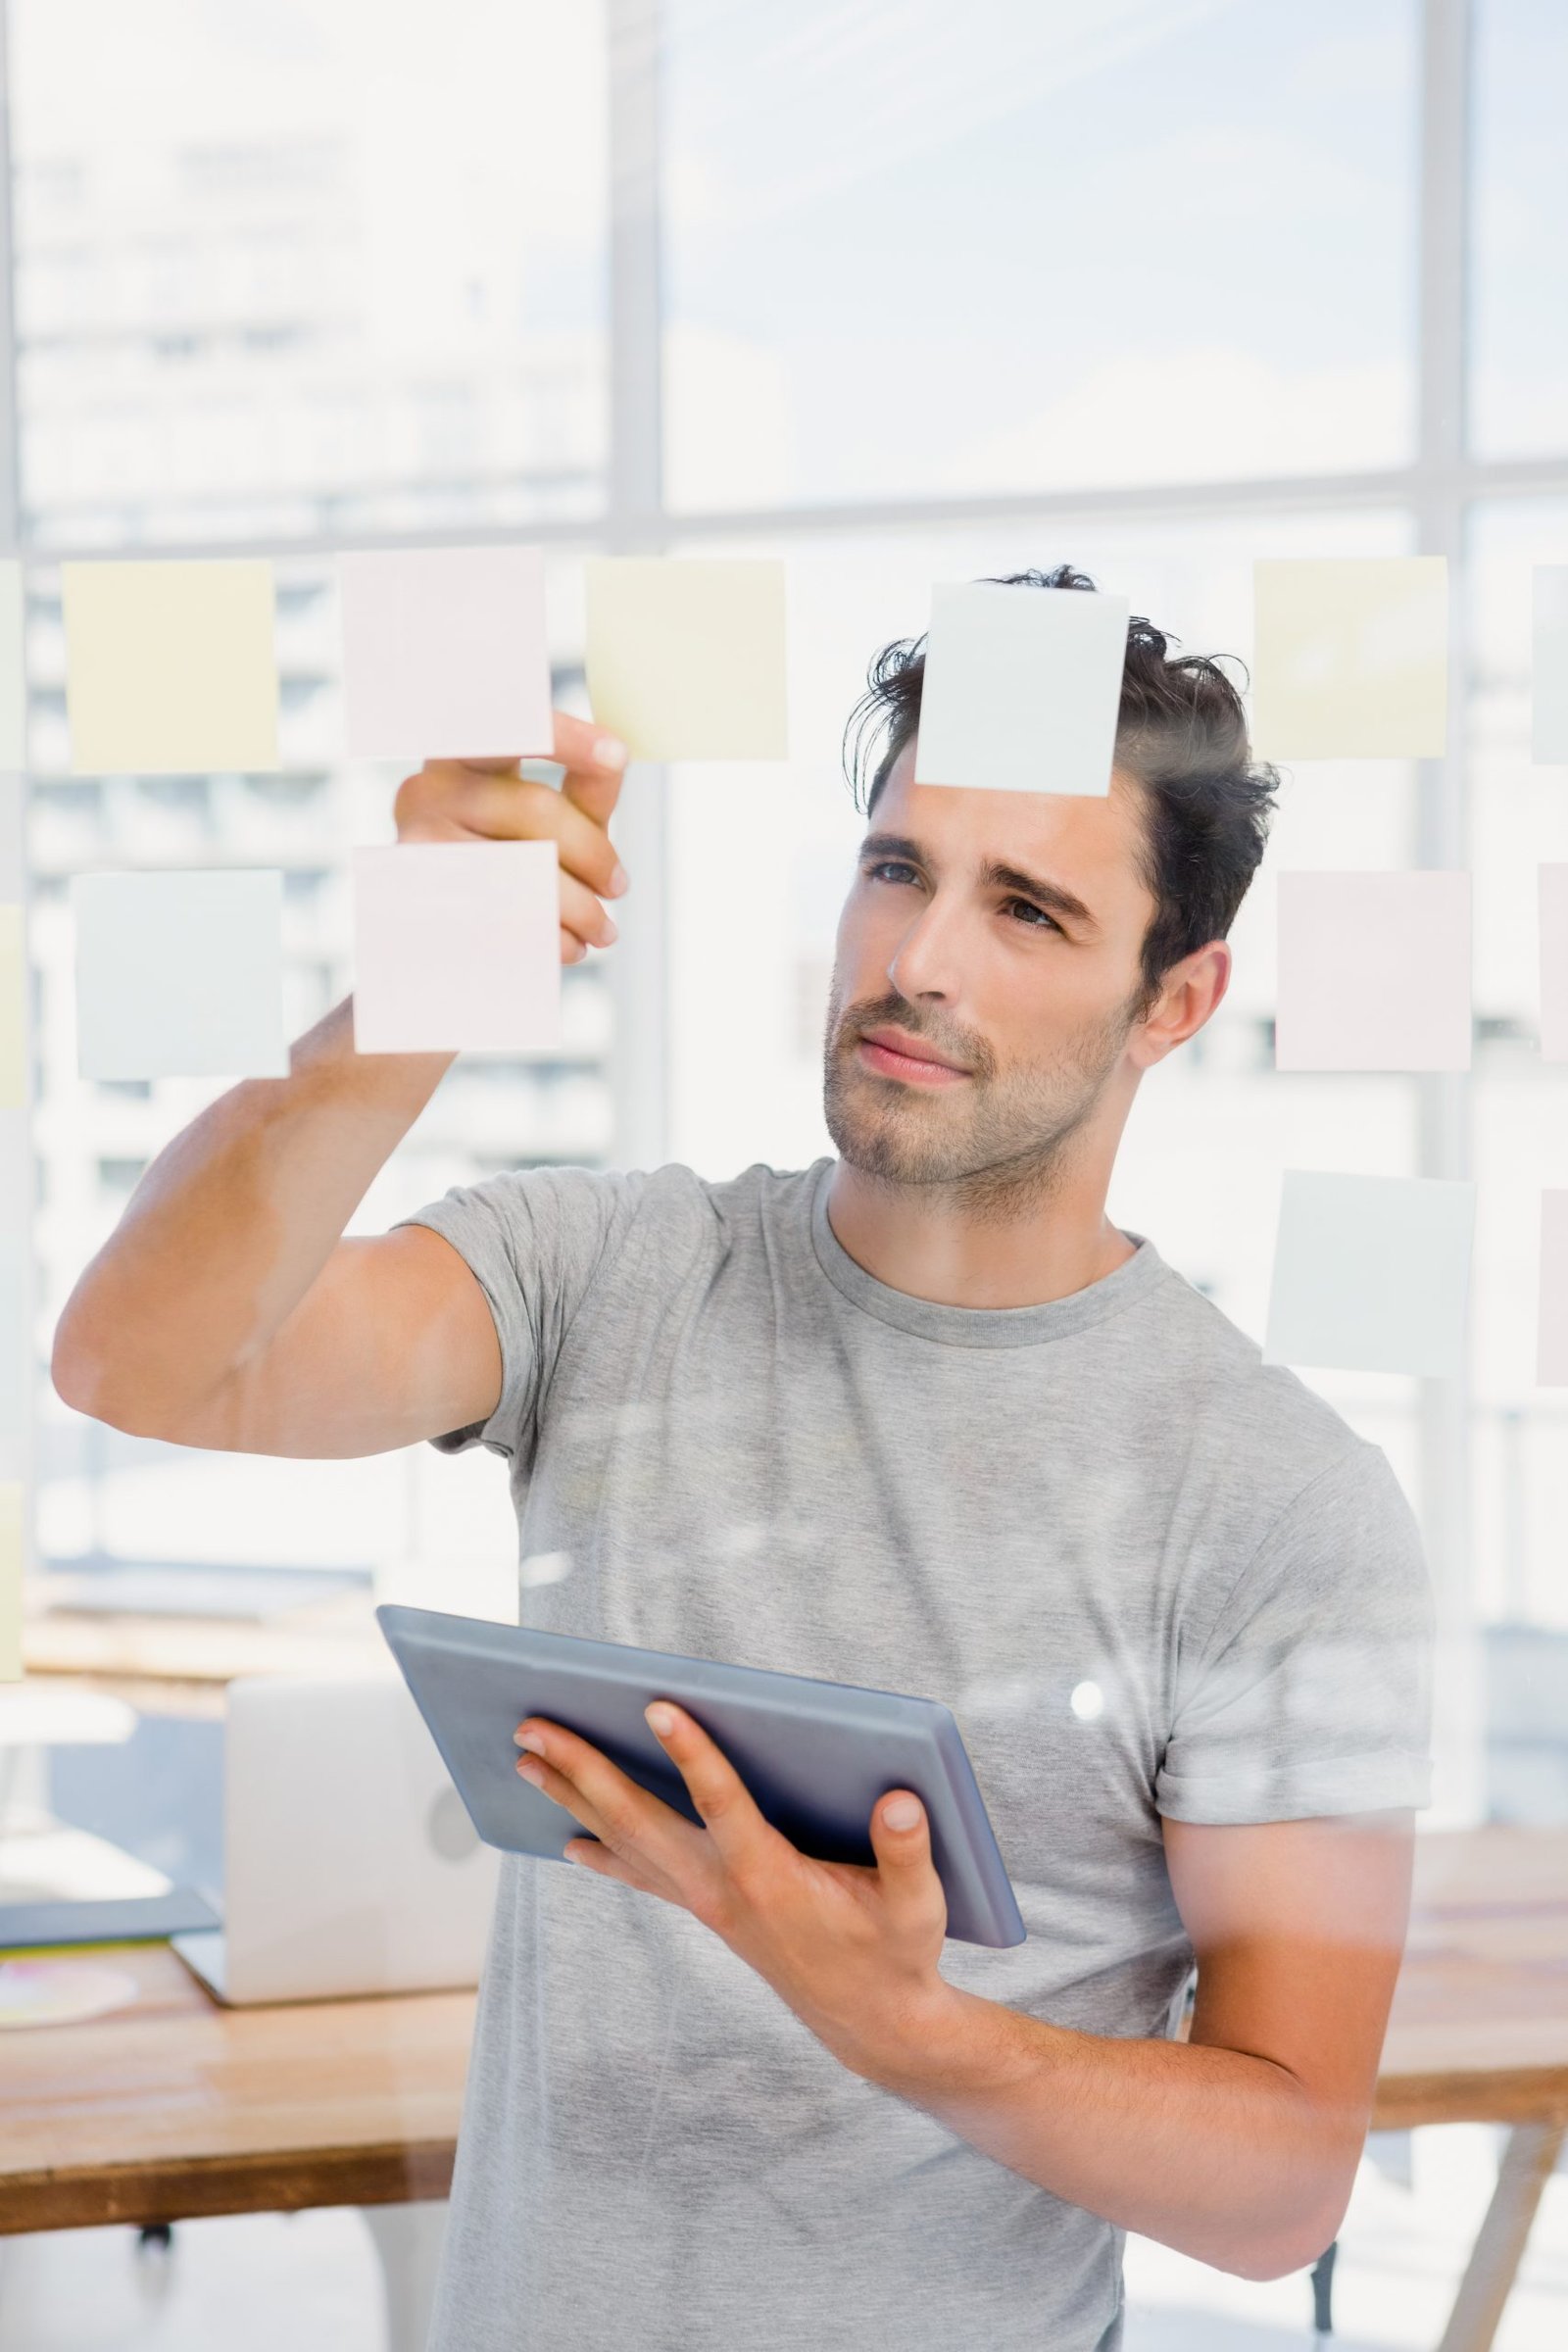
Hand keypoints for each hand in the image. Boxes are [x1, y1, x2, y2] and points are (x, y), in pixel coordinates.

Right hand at [393, 711, 629, 965]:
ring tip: (603, 928)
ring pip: (524, 869)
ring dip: (579, 907)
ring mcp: (417, 843)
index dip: (564, 739)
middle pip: (535, 809)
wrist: (448, 929)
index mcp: (462, 756)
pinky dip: (549, 935)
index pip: (512, 731)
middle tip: (618, 886)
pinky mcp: (423, 898)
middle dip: (592, 853)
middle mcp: (429, 789)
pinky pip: (503, 914)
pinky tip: (570, 944)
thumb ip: (585, 789)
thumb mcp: (554, 817)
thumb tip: (614, 758)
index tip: (618, 756)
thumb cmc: (510, 858)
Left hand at [512, 1700, 955, 2080]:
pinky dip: (601, 1851)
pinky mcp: (707, 1909)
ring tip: (525, 1760)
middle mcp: (722, 1889)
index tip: (658, 1706)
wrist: (873, 2023)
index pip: (723, 1805)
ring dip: (574, 1798)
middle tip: (531, 1726)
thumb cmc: (897, 1952)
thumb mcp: (918, 1905)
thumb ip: (908, 1850)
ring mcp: (706, 1902)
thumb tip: (903, 1799)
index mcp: (770, 1877)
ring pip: (626, 1841)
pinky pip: (640, 1874)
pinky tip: (570, 1840)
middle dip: (583, 1770)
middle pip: (639, 1820)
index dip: (693, 1755)